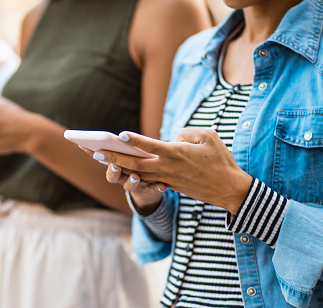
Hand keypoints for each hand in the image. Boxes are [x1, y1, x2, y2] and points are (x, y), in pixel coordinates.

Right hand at [79, 145, 166, 214]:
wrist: (148, 190)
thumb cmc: (136, 166)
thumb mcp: (128, 156)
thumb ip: (121, 149)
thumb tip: (119, 135)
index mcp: (116, 166)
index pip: (102, 160)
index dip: (96, 157)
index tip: (96, 152)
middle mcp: (122, 178)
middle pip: (113, 177)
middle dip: (113, 171)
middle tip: (115, 166)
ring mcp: (135, 186)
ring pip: (129, 185)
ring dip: (132, 181)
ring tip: (136, 177)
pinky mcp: (149, 190)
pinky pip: (152, 190)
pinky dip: (156, 188)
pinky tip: (162, 186)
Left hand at [92, 128, 252, 214]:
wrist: (229, 190)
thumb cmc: (221, 160)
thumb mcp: (209, 137)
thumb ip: (187, 132)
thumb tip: (173, 137)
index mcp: (176, 154)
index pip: (151, 146)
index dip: (134, 141)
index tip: (118, 135)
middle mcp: (167, 168)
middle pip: (134, 163)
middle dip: (112, 157)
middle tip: (92, 151)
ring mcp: (166, 178)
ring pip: (136, 173)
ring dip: (115, 166)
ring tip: (97, 157)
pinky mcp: (169, 184)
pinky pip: (145, 178)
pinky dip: (130, 173)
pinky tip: (117, 167)